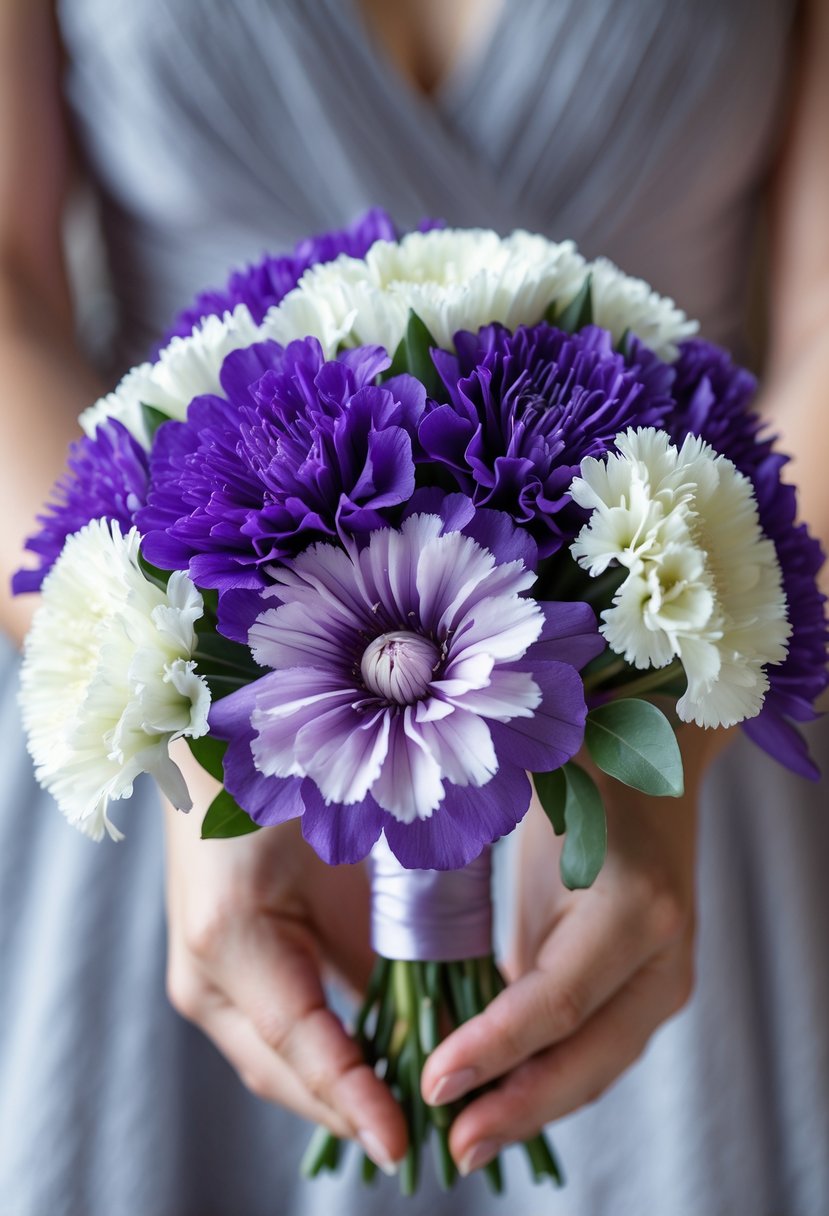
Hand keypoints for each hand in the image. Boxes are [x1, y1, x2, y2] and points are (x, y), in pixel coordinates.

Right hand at [163, 749, 406, 1172]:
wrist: (216, 746)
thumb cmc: (280, 780)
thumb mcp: (340, 852)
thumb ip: (378, 930)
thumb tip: (433, 1007)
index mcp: (230, 941)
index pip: (302, 1044)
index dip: (354, 1097)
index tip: (400, 1142)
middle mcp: (207, 976)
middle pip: (286, 1072)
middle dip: (351, 1111)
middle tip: (425, 1140)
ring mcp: (206, 979)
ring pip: (281, 1063)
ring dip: (341, 1093)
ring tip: (413, 1118)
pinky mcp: (220, 973)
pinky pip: (281, 1032)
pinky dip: (329, 1056)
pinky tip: (379, 1068)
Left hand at [421, 727, 718, 1176]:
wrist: (658, 753)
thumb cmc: (575, 768)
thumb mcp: (525, 808)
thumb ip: (479, 862)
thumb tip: (405, 941)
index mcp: (633, 903)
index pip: (557, 1001)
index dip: (494, 1048)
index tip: (433, 1083)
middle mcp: (662, 951)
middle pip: (588, 1055)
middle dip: (518, 1108)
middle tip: (453, 1146)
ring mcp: (665, 974)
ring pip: (597, 1064)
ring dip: (531, 1105)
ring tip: (466, 1139)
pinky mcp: (649, 984)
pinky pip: (596, 1044)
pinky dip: (548, 1076)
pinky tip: (498, 1098)